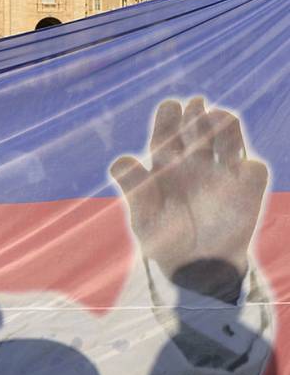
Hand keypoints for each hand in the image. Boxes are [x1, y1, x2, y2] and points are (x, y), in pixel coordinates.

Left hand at [111, 98, 267, 287]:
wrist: (195, 269)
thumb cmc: (164, 240)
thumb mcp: (143, 218)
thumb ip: (135, 189)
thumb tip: (121, 161)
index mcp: (166, 165)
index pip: (167, 133)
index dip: (169, 117)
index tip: (172, 106)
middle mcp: (195, 163)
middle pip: (198, 128)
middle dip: (197, 114)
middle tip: (195, 105)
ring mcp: (222, 173)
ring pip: (228, 138)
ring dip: (225, 126)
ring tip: (217, 119)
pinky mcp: (247, 189)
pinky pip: (253, 170)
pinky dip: (249, 166)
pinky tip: (240, 166)